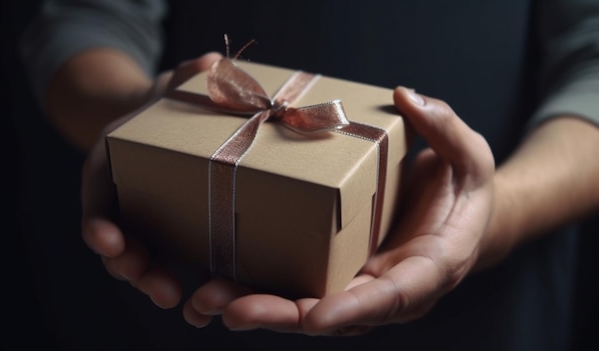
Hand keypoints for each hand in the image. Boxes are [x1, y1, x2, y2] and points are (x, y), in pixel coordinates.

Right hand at [80, 52, 222, 307]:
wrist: (162, 122)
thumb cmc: (164, 106)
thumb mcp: (172, 88)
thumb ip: (187, 77)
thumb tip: (213, 62)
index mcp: (110, 162)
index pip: (96, 195)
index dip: (98, 221)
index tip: (107, 240)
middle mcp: (119, 195)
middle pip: (113, 236)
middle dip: (126, 262)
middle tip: (148, 278)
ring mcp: (139, 217)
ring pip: (134, 256)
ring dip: (148, 278)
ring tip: (170, 296)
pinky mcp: (164, 231)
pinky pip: (161, 258)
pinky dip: (170, 274)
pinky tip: (195, 293)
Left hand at [182, 86, 495, 334]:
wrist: (455, 213)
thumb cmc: (466, 189)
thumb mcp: (469, 155)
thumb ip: (445, 129)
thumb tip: (406, 96)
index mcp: (428, 268)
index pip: (391, 298)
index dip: (352, 310)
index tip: (314, 317)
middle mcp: (387, 288)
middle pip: (333, 313)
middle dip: (281, 315)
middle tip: (231, 311)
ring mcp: (358, 284)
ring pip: (306, 306)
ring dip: (256, 306)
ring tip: (206, 301)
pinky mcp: (336, 270)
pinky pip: (298, 285)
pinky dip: (260, 287)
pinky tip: (218, 283)